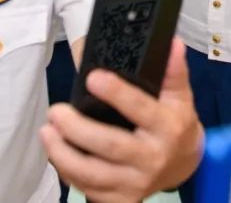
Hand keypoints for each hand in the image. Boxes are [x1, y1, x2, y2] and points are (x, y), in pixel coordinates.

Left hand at [39, 39, 203, 201]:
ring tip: (47, 132)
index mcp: (168, 128)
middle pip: (110, 146)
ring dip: (63, 154)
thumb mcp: (180, 96)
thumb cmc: (175, 124)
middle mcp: (152, 158)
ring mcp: (136, 183)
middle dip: (77, 129)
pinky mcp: (122, 200)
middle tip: (56, 111)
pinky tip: (56, 153)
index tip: (92, 77)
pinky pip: (89, 190)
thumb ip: (173, 71)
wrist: (183, 165)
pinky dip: (68, 173)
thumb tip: (172, 43)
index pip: (141, 109)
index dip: (117, 93)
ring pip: (93, 174)